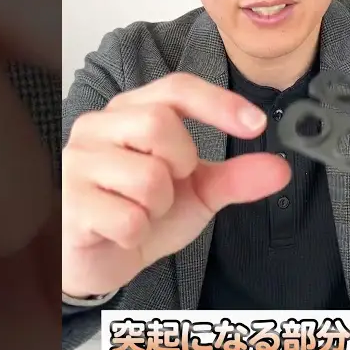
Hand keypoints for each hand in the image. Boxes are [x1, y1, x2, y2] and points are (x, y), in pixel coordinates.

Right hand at [62, 73, 290, 296]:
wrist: (100, 260)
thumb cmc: (142, 212)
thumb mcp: (197, 193)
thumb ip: (235, 178)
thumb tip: (280, 168)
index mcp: (130, 111)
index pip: (177, 89)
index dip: (218, 103)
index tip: (256, 126)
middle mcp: (98, 127)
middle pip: (159, 124)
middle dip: (181, 163)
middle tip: (170, 184)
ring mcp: (78, 163)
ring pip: (147, 177)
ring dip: (159, 207)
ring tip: (142, 211)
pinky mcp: (69, 203)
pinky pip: (128, 219)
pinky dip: (138, 234)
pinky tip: (122, 232)